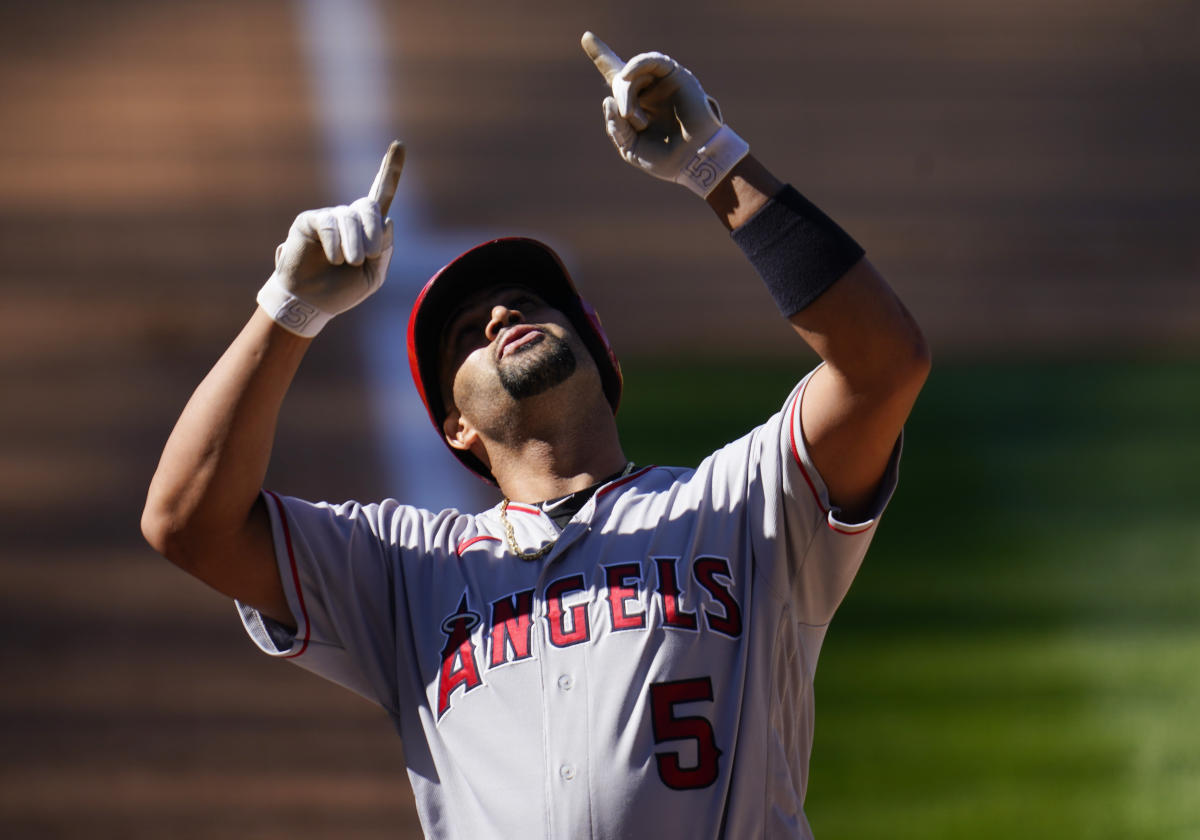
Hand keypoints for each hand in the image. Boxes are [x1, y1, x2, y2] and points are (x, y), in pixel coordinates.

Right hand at [257, 141, 404, 337]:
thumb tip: (387, 219)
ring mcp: (329, 217)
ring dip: (354, 243)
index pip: (381, 194)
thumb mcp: (374, 276)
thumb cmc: (342, 291)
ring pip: (350, 218)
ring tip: (350, 262)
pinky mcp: (309, 221)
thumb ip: (385, 250)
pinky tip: (333, 258)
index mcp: (367, 228)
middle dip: (372, 232)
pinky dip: (335, 242)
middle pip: (369, 206)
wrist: (312, 303)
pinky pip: (328, 223)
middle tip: (366, 258)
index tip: (399, 144)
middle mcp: (348, 217)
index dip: (391, 170)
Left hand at [581, 32, 747, 197]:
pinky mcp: (676, 75)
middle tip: (631, 120)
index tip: (586, 36)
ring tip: (633, 116)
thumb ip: (615, 126)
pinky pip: (652, 61)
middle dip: (620, 100)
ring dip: (627, 94)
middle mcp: (648, 90)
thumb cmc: (664, 158)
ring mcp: (661, 82)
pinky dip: (637, 65)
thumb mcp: (630, 146)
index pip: (616, 77)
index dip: (601, 56)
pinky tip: (628, 75)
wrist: (694, 160)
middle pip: (620, 81)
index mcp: (636, 105)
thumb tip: (607, 99)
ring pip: (632, 74)